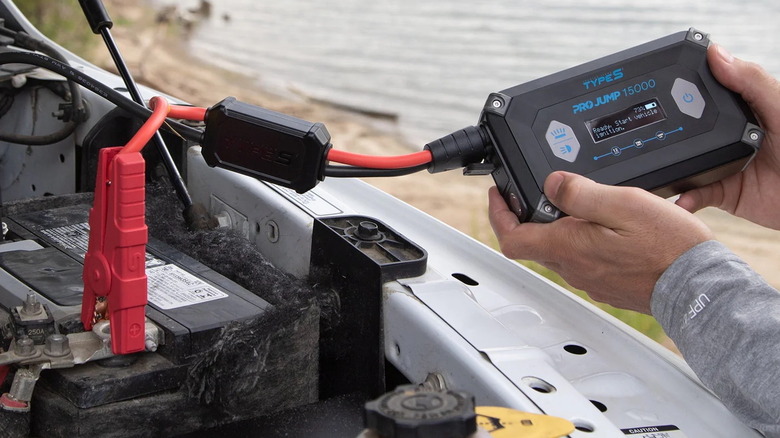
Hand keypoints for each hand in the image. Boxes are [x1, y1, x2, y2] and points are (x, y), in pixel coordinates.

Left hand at [488, 173, 712, 313]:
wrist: (699, 288)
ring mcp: (590, 281)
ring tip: (572, 203)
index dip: (498, 214)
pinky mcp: (608, 286)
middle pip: (532, 243)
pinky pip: (582, 261)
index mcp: (569, 247)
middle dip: (525, 216)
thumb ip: (581, 192)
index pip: (511, 237)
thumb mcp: (623, 203)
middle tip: (531, 192)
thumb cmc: (668, 248)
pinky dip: (579, 241)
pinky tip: (601, 228)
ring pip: (558, 251)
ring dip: (554, 228)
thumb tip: (551, 183)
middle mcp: (574, 269)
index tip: (498, 194)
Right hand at [676, 44, 779, 229]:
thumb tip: (716, 54)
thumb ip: (750, 81)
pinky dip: (685, 197)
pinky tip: (681, 197)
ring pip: (685, 162)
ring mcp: (721, 163)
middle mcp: (726, 134)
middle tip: (649, 132)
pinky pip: (694, 193)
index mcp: (741, 109)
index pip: (704, 93)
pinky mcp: (720, 192)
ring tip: (658, 167)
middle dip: (666, 131)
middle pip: (686, 128)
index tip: (660, 85)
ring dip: (671, 167)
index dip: (682, 89)